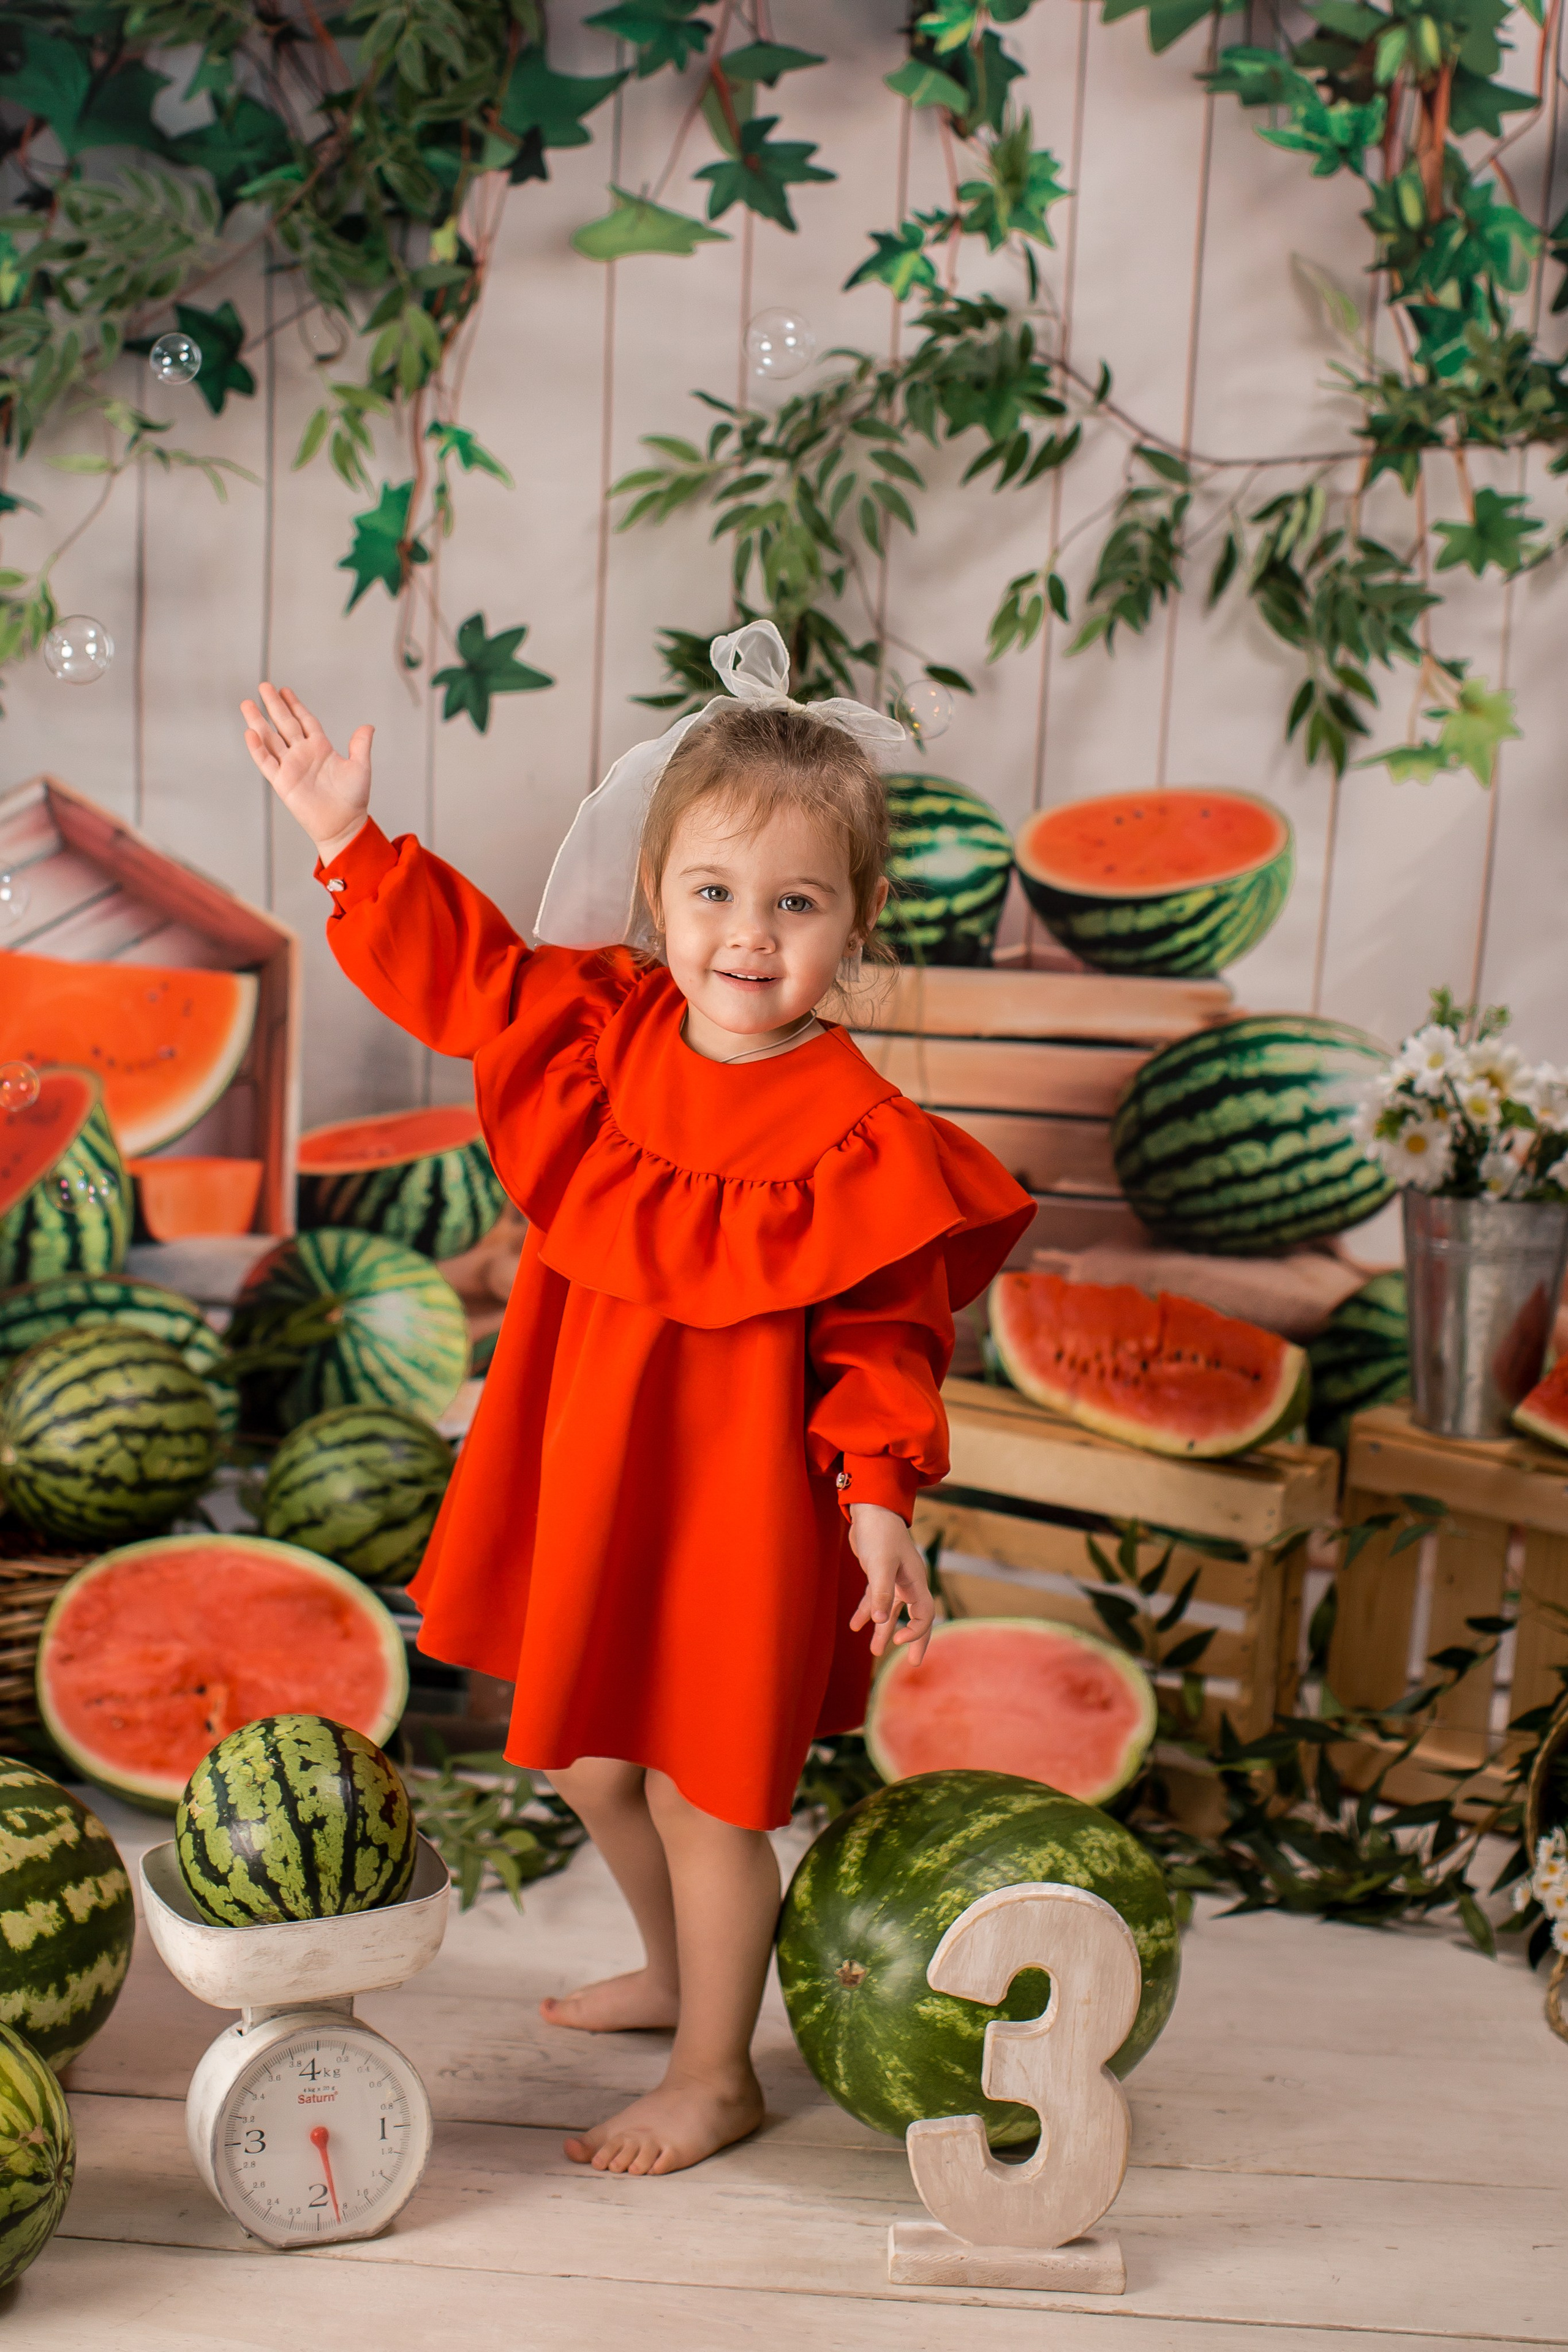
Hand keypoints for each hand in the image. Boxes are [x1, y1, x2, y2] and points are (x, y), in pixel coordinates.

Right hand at [239, 682, 372, 860]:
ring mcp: (290, 767)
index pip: (305, 721)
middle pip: (284, 724)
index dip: (295, 705)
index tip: (285, 690)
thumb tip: (368, 726)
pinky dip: (258, 749)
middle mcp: (303, 754)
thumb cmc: (353, 799)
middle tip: (264, 686)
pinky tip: (250, 733)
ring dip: (258, 722)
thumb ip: (361, 745)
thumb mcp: (360, 767)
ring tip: (247, 704)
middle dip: (274, 705)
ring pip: (270, 739)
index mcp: (320, 748)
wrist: (343, 824)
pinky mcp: (282, 782)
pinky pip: (267, 762)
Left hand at [847, 1502, 936, 1666]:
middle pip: (916, 1617)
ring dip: (884, 1630)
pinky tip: (855, 1626)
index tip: (897, 1641)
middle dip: (913, 1640)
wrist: (870, 1508)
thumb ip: (881, 1593)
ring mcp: (894, 1578)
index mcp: (916, 1581)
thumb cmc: (879, 1533)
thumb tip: (882, 1622)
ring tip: (875, 1652)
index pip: (923, 1615)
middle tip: (913, 1663)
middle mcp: (908, 1582)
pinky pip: (875, 1599)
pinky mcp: (878, 1573)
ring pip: (892, 1611)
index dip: (914, 1631)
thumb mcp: (880, 1564)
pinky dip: (866, 1612)